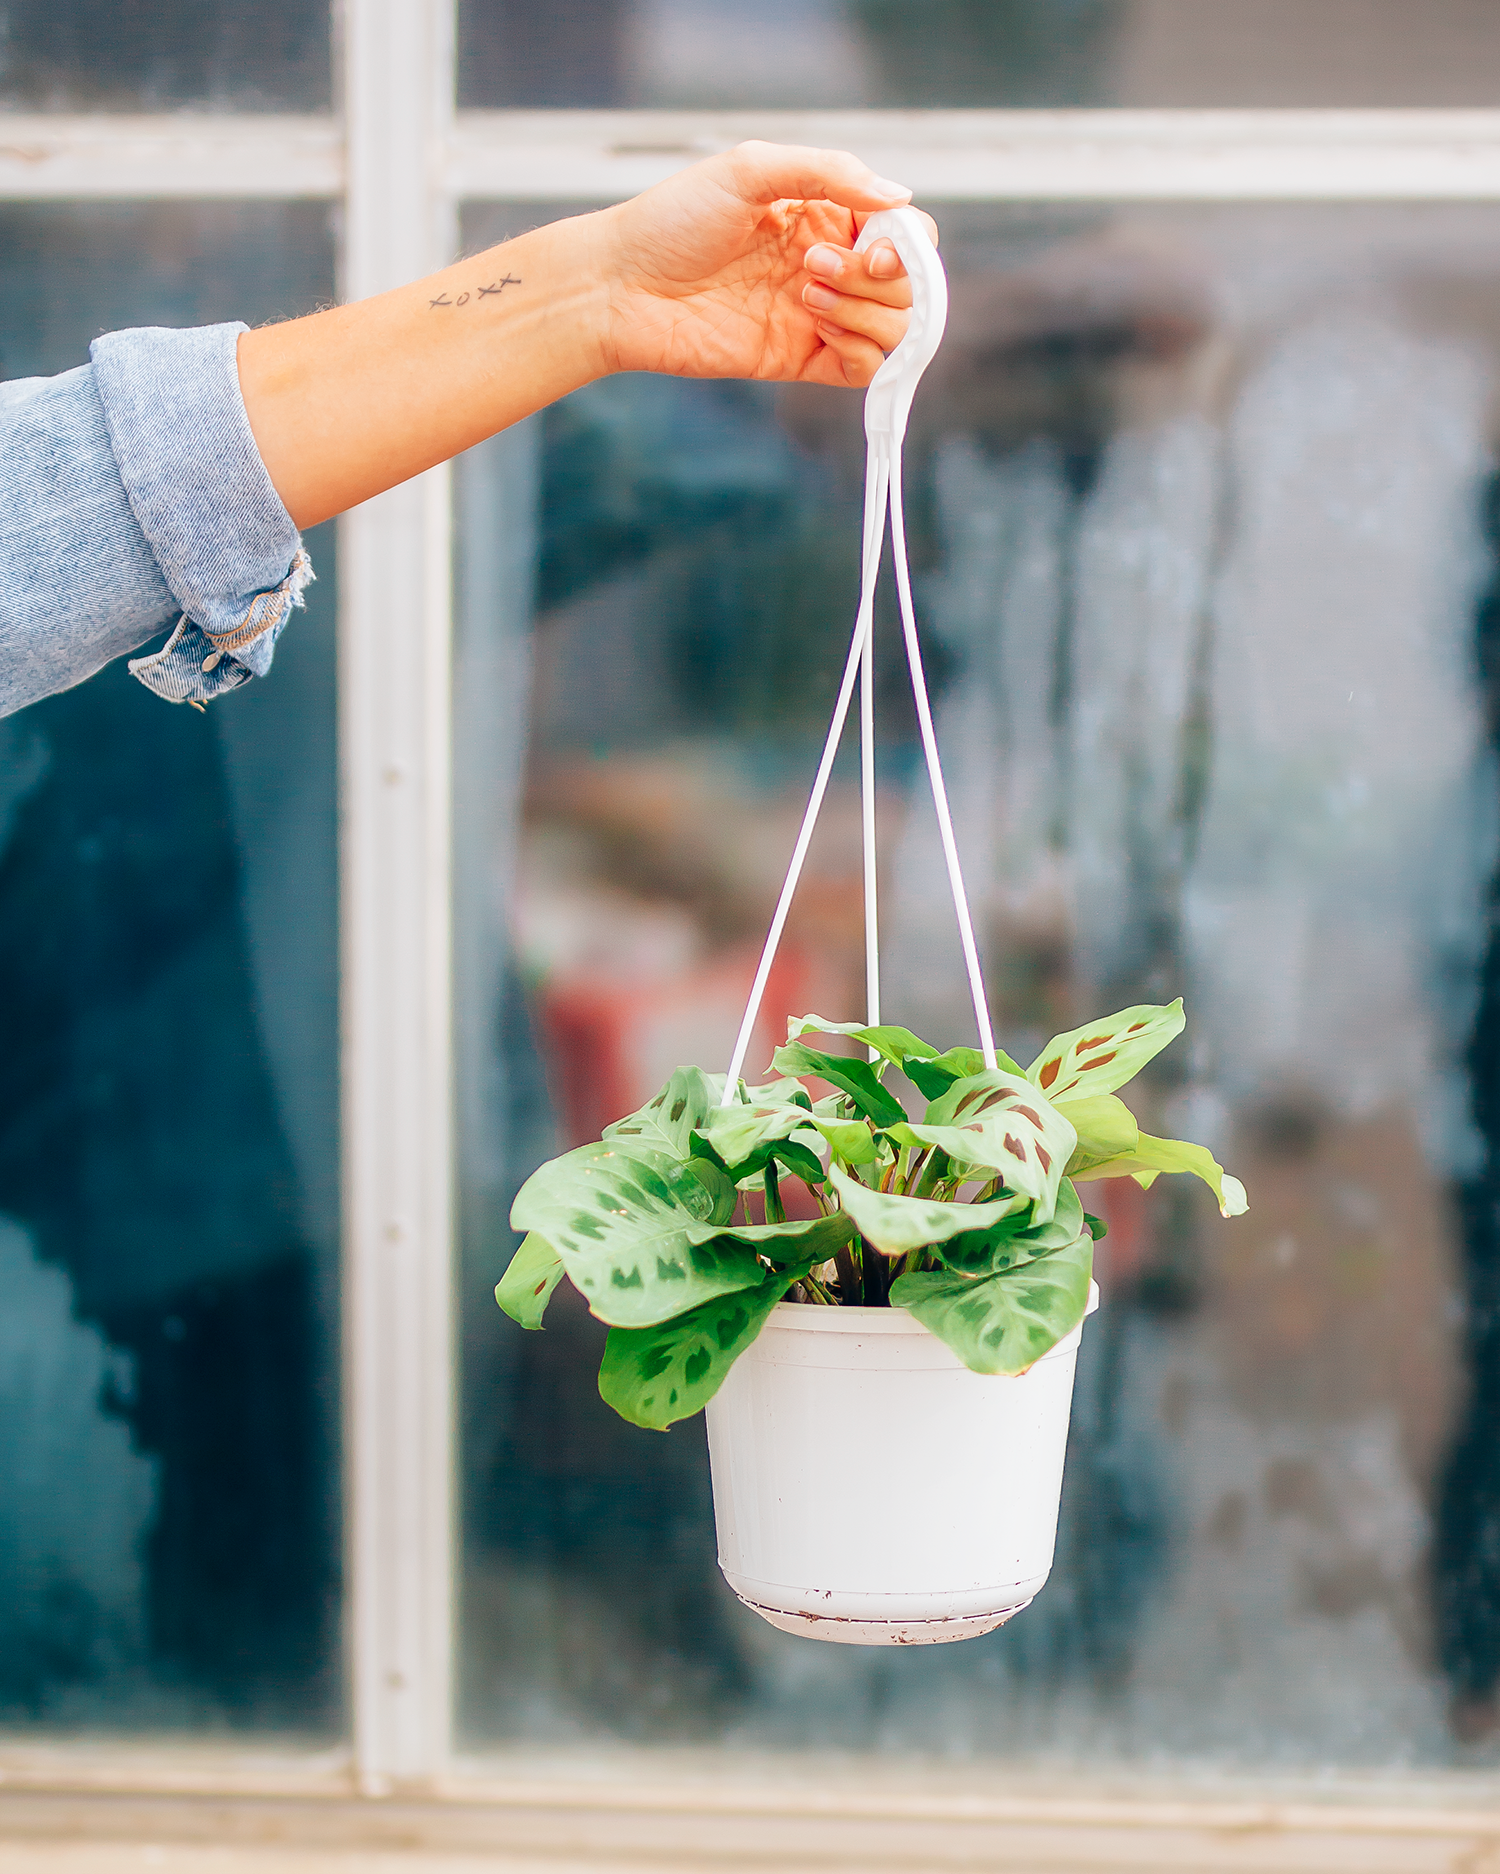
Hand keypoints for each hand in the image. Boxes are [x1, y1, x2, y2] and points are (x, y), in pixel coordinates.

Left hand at [595, 141, 939, 388]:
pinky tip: (818, 327)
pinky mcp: (801, 361)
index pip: (908, 235)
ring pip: (895, 328)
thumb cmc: (674, 220)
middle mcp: (832, 266)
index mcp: (828, 216)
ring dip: (865, 309)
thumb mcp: (751, 169)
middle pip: (909, 285)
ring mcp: (819, 317)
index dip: (908, 244)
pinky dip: (860, 350)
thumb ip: (831, 172)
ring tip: (806, 291)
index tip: (876, 244)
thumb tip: (902, 200)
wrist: (621, 287)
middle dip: (875, 275)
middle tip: (811, 264)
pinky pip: (864, 369)